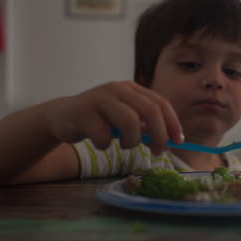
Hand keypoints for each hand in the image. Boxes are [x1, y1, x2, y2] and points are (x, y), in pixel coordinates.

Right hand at [45, 81, 183, 154]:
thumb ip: (144, 126)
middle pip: (150, 111)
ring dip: (132, 141)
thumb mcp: (124, 119)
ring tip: (125, 145)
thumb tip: (168, 141)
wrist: (61, 116)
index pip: (160, 103)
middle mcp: (117, 89)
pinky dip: (106, 145)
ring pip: (129, 122)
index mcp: (131, 88)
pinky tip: (101, 143)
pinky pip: (104, 136)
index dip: (173, 123)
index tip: (179, 141)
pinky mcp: (82, 112)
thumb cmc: (99, 120)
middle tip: (159, 152)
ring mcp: (99, 98)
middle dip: (160, 135)